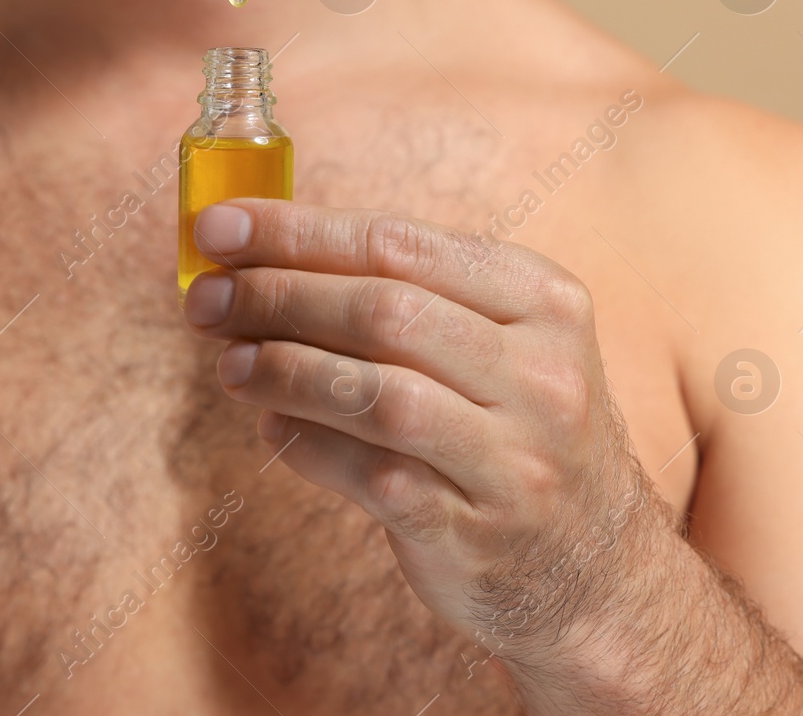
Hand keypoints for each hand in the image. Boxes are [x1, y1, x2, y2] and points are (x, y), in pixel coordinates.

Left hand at [182, 199, 661, 665]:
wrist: (598, 575)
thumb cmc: (514, 432)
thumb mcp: (501, 344)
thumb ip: (403, 294)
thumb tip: (259, 257)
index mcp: (542, 300)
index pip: (399, 243)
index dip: (295, 230)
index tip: (218, 226)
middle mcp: (540, 374)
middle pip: (382, 310)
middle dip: (275, 295)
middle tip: (204, 298)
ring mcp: (514, 458)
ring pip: (374, 393)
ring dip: (282, 369)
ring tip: (227, 362)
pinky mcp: (475, 531)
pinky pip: (369, 474)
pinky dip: (307, 444)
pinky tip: (271, 427)